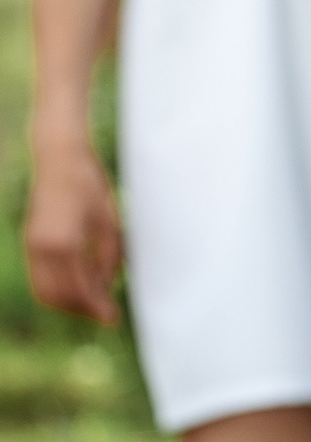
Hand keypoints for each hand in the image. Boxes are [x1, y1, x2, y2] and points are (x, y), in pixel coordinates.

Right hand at [24, 138, 121, 324]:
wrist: (60, 159)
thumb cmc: (90, 184)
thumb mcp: (109, 219)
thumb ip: (109, 255)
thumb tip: (108, 285)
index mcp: (65, 243)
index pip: (81, 288)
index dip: (98, 306)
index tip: (113, 318)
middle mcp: (43, 249)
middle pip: (60, 296)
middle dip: (82, 309)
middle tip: (106, 313)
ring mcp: (32, 246)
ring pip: (45, 291)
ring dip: (68, 303)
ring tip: (94, 302)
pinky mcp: (30, 243)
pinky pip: (39, 278)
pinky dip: (57, 289)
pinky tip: (80, 286)